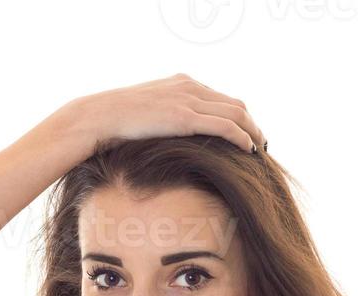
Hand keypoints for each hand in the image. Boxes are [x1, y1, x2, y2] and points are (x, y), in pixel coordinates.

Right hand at [65, 73, 263, 153]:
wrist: (98, 117)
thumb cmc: (114, 121)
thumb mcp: (144, 113)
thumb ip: (163, 117)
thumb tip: (167, 137)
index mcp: (181, 83)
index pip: (221, 98)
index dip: (238, 116)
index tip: (245, 133)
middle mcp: (189, 87)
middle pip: (235, 104)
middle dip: (251, 124)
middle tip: (259, 144)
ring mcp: (188, 100)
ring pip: (236, 114)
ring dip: (252, 132)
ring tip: (258, 150)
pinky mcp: (186, 117)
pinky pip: (226, 126)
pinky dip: (242, 137)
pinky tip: (248, 150)